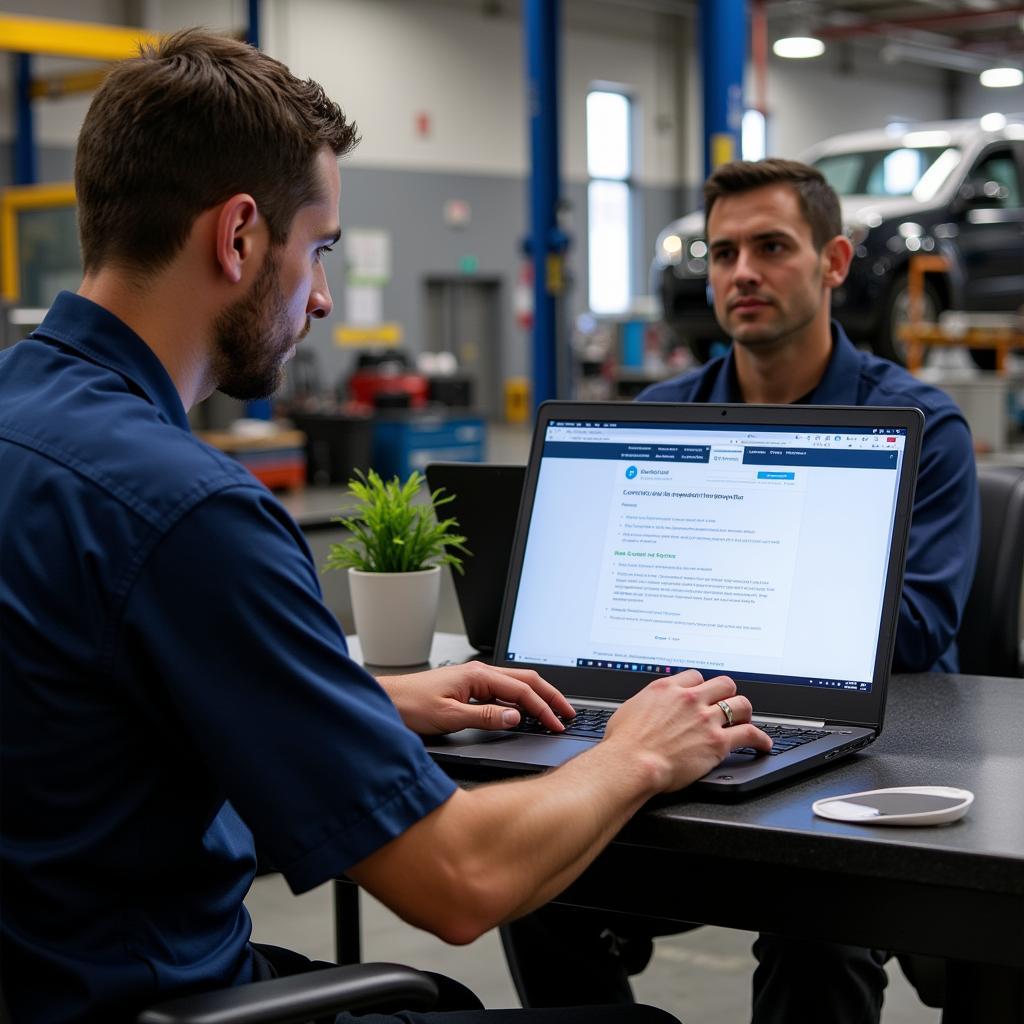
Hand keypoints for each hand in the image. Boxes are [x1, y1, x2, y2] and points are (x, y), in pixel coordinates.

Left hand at [377, 661, 575, 735]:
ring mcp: (474, 680)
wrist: (385, 701)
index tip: (557, 724)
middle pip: (526, 680)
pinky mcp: (469, 688)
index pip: (521, 690)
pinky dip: (521, 700)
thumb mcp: (448, 716)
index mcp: (477, 676)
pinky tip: (525, 711)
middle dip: (550, 696)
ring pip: (516, 684)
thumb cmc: (409, 705)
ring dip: (537, 697)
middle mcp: (479, 673)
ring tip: (554, 711)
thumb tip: (516, 717)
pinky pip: (503, 691)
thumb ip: (485, 717)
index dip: (543, 708)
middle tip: (569, 713)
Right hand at [602, 670, 771, 792]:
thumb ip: (646, 703)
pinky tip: (763, 744)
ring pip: (740, 705)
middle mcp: (689, 699)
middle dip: (727, 694)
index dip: (701, 686)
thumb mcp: (629, 710)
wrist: (631, 763)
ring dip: (744, 713)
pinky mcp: (717, 742)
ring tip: (745, 720)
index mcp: (667, 689)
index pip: (695, 676)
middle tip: (726, 704)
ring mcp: (706, 719)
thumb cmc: (623, 743)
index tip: (702, 694)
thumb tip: (647, 708)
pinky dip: (761, 739)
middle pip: (723, 684)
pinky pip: (750, 734)